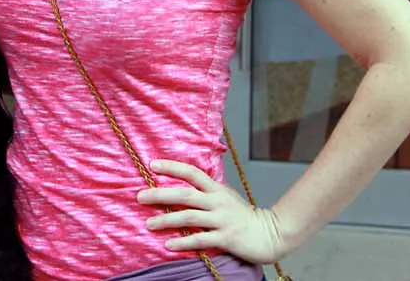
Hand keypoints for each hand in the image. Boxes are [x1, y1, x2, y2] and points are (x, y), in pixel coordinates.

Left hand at [137, 160, 285, 263]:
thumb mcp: (225, 196)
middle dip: (160, 195)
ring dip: (166, 220)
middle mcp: (217, 202)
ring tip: (149, 223)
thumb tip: (182, 184)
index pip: (191, 172)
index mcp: (216, 189)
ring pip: (189, 217)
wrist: (271, 234)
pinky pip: (200, 240)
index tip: (152, 164)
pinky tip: (169, 245)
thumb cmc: (243, 216)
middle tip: (139, 196)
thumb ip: (207, 191)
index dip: (172, 167)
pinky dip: (183, 242)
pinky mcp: (226, 238)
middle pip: (184, 195)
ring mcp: (221, 220)